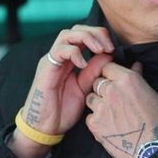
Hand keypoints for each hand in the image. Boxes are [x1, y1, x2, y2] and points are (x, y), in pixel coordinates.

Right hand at [9, 25, 114, 157]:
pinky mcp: (45, 68)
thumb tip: (109, 55)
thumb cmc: (63, 110)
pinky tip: (83, 64)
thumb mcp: (85, 88)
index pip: (85, 36)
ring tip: (99, 49)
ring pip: (67, 34)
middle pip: (76, 29)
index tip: (113, 48)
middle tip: (108, 46)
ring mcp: (51, 61)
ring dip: (86, 38)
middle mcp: (60, 56)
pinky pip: (59, 50)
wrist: (45, 128)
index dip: (100, 36)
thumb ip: (94, 71)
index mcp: (70, 60)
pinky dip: (74, 52)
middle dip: (95, 33)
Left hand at [85, 61, 157, 157]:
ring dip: (98, 104)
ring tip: (111, 114)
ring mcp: (101, 106)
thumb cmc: (156, 120)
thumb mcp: (151, 94)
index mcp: (127, 79)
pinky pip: (90, 116)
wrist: (152, 147)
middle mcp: (112, 90)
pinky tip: (109, 126)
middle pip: (97, 82)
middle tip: (113, 100)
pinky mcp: (94, 123)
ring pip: (90, 98)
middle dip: (103, 89)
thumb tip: (136, 65)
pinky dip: (97, 121)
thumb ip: (138, 78)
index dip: (109, 74)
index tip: (113, 81)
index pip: (107, 67)